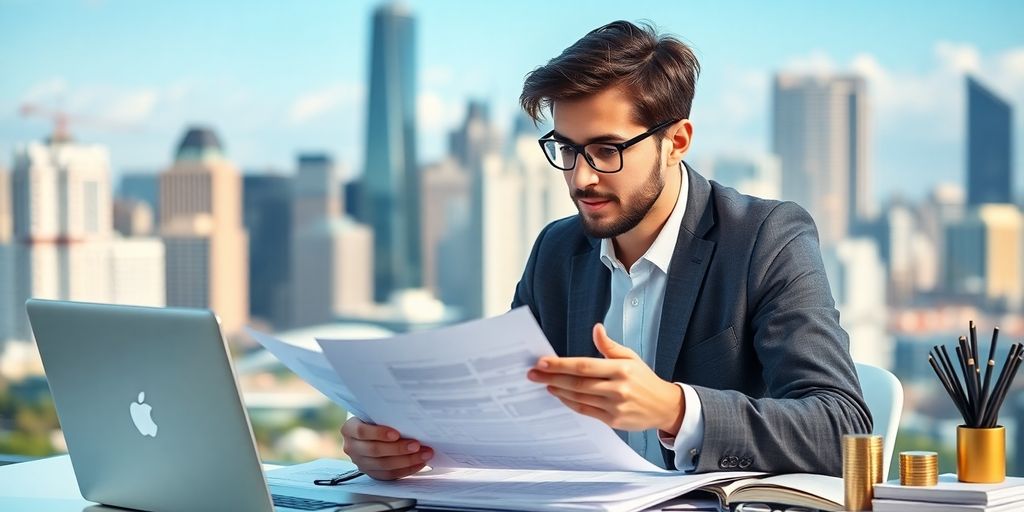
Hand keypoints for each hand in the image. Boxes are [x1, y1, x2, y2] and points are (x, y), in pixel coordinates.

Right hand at [340, 417, 432, 479]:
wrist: (370, 430)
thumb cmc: (375, 418)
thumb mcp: (375, 413)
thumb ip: (385, 415)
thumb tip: (410, 416)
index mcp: (349, 429)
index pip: (362, 432)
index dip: (379, 433)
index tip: (396, 434)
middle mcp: (352, 447)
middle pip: (375, 450)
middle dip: (398, 449)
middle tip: (417, 445)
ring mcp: (361, 462)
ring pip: (384, 465)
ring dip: (407, 461)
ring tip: (424, 454)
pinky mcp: (372, 473)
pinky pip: (390, 475)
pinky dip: (406, 470)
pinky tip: (419, 463)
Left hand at [527, 323, 684, 433]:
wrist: (665, 406)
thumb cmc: (644, 379)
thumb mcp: (631, 357)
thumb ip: (609, 345)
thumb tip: (596, 328)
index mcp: (622, 369)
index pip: (585, 365)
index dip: (561, 364)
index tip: (542, 362)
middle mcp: (618, 388)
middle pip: (578, 383)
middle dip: (552, 378)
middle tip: (533, 374)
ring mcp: (615, 406)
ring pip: (579, 398)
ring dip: (558, 390)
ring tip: (543, 383)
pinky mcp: (613, 420)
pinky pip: (585, 411)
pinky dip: (570, 403)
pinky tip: (559, 395)